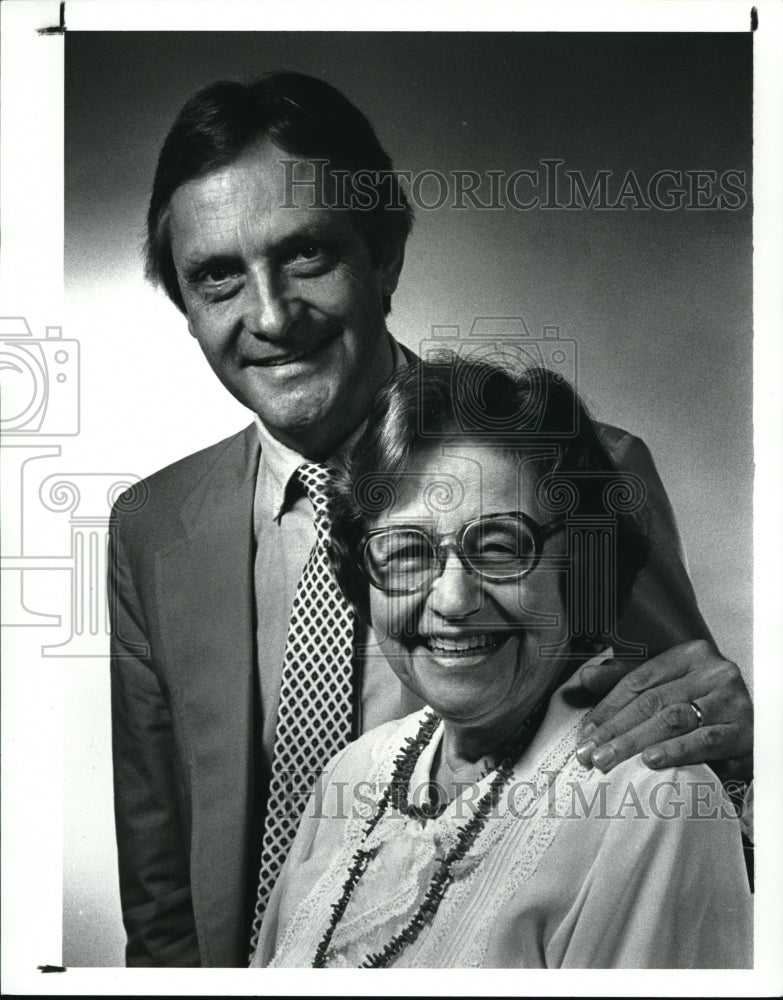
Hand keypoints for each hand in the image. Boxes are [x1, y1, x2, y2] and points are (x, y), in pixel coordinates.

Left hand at [575, 640, 752, 784]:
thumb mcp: (667, 686)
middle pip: (652, 701)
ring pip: (672, 720)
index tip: (586, 733)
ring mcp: (731, 700)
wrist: (756, 730)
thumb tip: (586, 677)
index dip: (608, 706)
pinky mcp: (744, 730)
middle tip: (589, 754)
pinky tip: (650, 760)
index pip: (639, 679)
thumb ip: (627, 680)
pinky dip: (674, 751)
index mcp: (691, 654)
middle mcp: (714, 671)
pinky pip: (703, 741)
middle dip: (616, 729)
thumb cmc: (702, 707)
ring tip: (609, 759)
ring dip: (635, 743)